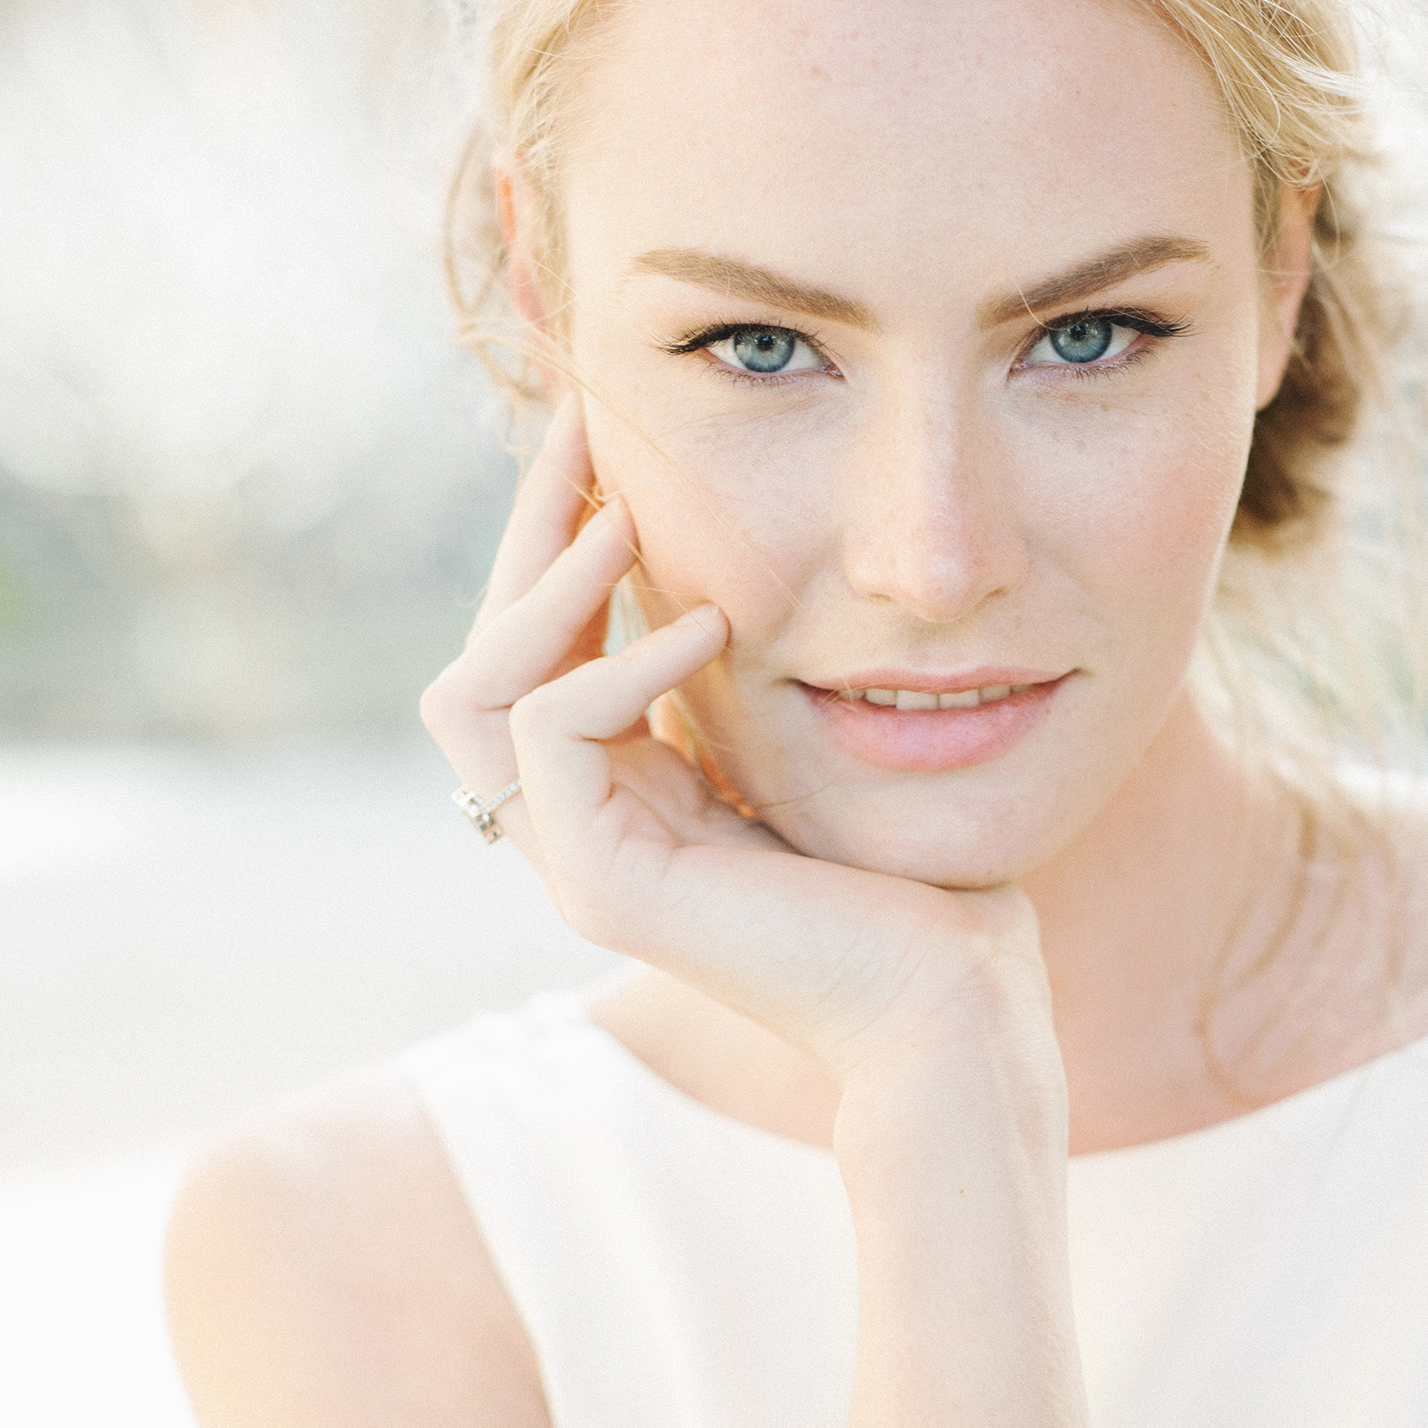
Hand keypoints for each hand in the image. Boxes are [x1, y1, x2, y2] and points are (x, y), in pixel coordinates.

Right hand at [420, 402, 1055, 1088]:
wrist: (954, 998)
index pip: (529, 657)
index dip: (552, 545)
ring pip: (473, 694)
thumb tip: (718, 577)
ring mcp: (582, 866)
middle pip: (477, 661)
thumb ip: (741, 682)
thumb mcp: (809, 742)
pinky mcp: (609, 887)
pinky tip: (713, 626)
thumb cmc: (917, 880)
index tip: (604, 439)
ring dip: (543, 587)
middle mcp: (580, 833)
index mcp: (622, 799)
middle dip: (525, 536)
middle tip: (585, 429)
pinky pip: (552, 733)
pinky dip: (618, 659)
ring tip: (628, 518)